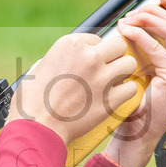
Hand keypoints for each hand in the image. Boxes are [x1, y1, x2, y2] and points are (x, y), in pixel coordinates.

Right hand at [7, 33, 138, 145]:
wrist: (37, 127)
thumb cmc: (34, 100)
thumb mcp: (42, 65)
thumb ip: (63, 57)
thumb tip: (75, 57)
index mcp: (71, 44)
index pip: (97, 39)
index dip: (94, 52)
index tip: (87, 64)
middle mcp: (89, 57)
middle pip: (119, 46)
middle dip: (114, 57)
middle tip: (105, 70)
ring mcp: (102, 78)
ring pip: (129, 64)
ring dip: (122, 73)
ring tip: (111, 83)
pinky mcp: (110, 99)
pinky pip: (131, 88)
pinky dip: (124, 93)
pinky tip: (114, 97)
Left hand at [102, 0, 165, 166]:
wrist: (138, 133)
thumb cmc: (142, 106)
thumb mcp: (155, 74)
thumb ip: (157, 52)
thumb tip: (142, 22)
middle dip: (156, 13)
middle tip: (134, 12)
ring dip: (147, 20)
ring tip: (128, 20)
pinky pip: (156, 47)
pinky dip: (139, 35)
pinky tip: (125, 32)